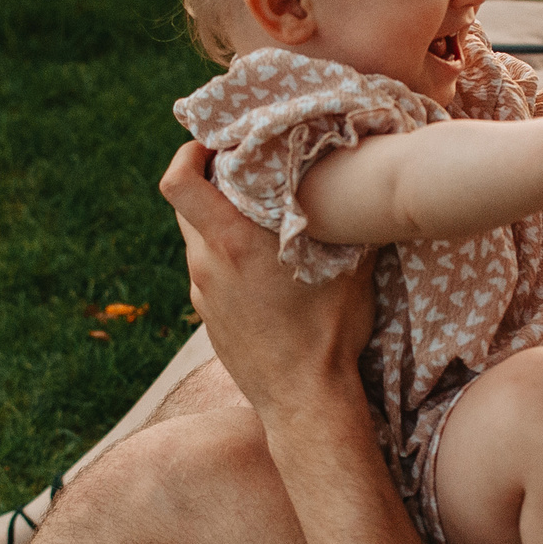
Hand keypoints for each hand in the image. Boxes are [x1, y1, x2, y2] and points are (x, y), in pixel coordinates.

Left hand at [159, 141, 375, 421]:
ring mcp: (202, 294)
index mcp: (232, 243)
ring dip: (222, 223)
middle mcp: (207, 265)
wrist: (304, 403)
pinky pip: (210, 272)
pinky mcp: (208, 317)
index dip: (186, 153)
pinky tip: (263, 268)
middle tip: (247, 171)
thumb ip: (345, 221)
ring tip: (263, 221)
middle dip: (211, 183)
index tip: (211, 141)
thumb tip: (363, 184)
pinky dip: (227, 258)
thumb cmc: (330, 334)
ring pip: (199, 240)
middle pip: (187, 206)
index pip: (178, 183)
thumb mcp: (349, 268)